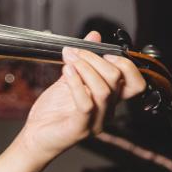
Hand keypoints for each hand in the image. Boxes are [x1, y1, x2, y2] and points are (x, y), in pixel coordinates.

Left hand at [12, 32, 146, 164]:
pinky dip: (76, 84)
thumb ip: (83, 60)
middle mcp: (108, 111)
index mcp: (110, 99)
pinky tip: (66, 72)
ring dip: (85, 68)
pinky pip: (86, 104)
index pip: (136, 83)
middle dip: (95, 58)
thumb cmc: (54, 110)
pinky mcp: (80, 128)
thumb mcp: (70, 78)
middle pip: (117, 79)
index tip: (103, 51)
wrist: (35, 136)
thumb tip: (94, 36)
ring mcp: (96, 121)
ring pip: (104, 90)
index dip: (125, 64)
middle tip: (75, 52)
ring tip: (69, 60)